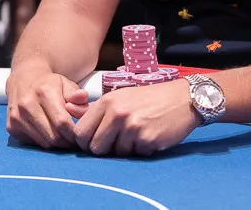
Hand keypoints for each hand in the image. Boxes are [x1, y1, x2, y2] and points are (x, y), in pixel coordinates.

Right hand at [6, 64, 88, 149]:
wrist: (23, 80)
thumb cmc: (49, 84)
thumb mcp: (66, 83)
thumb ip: (76, 94)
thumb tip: (82, 98)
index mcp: (44, 92)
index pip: (62, 122)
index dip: (74, 133)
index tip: (82, 135)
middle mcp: (27, 105)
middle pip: (53, 136)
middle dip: (68, 142)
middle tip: (76, 141)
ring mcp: (17, 117)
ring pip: (44, 143)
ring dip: (57, 145)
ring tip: (65, 138)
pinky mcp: (11, 127)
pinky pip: (33, 143)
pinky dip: (44, 142)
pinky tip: (50, 134)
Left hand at [73, 79, 198, 156]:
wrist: (183, 99)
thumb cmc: (149, 98)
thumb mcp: (120, 97)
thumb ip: (93, 108)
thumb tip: (67, 108)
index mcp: (107, 103)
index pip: (80, 133)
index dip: (86, 142)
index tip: (95, 141)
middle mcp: (117, 114)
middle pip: (95, 148)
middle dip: (105, 148)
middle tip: (119, 140)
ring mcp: (132, 127)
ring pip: (116, 153)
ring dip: (126, 148)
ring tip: (138, 133)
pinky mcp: (147, 140)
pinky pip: (135, 155)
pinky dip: (141, 149)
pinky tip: (150, 135)